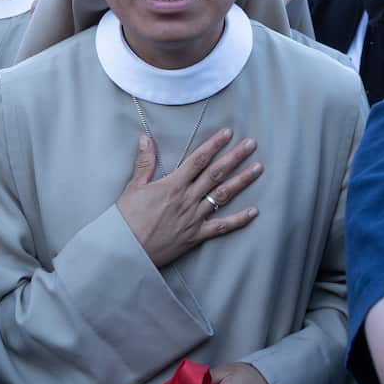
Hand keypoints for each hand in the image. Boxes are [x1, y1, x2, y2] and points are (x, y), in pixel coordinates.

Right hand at [116, 129, 260, 267]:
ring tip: (258, 168)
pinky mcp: (196, 235)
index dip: (214, 144)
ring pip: (223, 196)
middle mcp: (187, 199)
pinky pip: (221, 227)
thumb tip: (145, 138)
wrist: (126, 250)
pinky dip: (238, 220)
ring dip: (242, 181)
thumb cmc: (127, 219)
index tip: (227, 133)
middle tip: (252, 144)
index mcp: (173, 185)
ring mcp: (194, 218)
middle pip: (216, 174)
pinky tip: (253, 211)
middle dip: (235, 157)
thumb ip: (144, 163)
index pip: (198, 160)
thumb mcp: (133, 187)